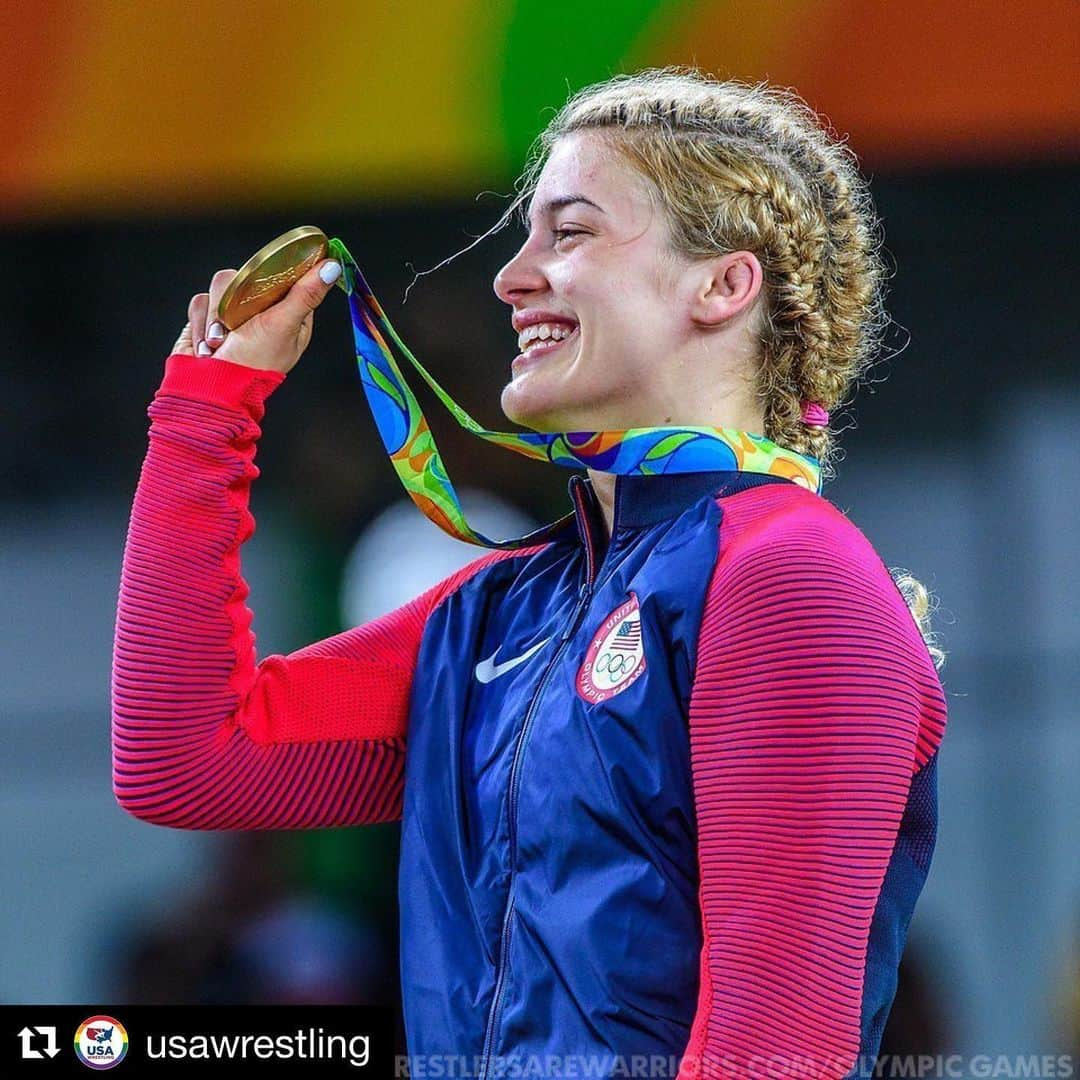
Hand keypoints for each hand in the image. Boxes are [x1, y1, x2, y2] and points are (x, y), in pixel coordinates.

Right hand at [171, 257, 342, 373]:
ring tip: (220, 343)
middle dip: (234, 304)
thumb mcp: (284, 325)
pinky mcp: (208, 318)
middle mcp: (262, 312)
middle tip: (237, 328)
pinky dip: (199, 325)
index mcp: (289, 314)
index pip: (288, 277)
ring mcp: (234, 314)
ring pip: (220, 287)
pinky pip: (199, 302)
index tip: (265, 286)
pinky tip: (208, 347)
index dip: (276, 275)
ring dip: (215, 318)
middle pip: (246, 276)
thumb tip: (331, 266)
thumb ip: (305, 294)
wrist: (207, 390)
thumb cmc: (252, 365)